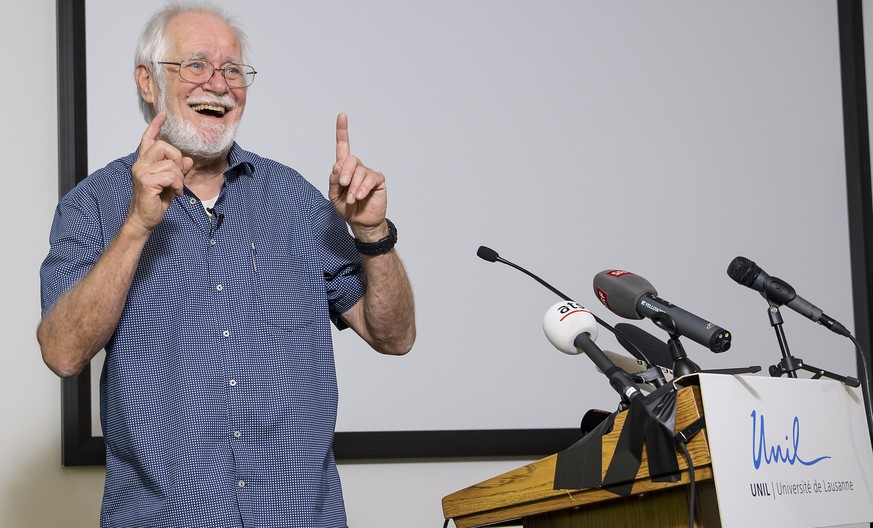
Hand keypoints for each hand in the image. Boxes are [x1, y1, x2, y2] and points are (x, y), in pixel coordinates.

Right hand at [128, 111, 193, 232]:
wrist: (144, 219)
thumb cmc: (155, 201)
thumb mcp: (171, 183)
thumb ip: (179, 170)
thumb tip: (189, 160)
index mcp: (144, 161)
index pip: (148, 139)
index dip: (155, 125)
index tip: (164, 114)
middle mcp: (140, 164)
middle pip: (163, 146)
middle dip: (177, 158)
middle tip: (179, 174)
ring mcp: (141, 172)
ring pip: (170, 163)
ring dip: (179, 177)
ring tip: (176, 188)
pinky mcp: (146, 181)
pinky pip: (171, 175)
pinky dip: (178, 184)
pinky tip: (176, 193)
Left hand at [329, 113, 388, 239]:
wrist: (361, 223)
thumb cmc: (347, 209)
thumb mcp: (334, 196)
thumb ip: (333, 181)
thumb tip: (337, 165)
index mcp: (344, 169)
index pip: (343, 147)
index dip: (342, 131)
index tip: (342, 115)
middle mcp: (357, 168)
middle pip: (350, 159)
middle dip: (344, 172)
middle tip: (342, 185)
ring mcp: (368, 174)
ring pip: (359, 171)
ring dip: (353, 186)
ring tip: (352, 198)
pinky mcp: (378, 181)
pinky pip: (371, 178)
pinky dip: (363, 187)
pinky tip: (360, 195)